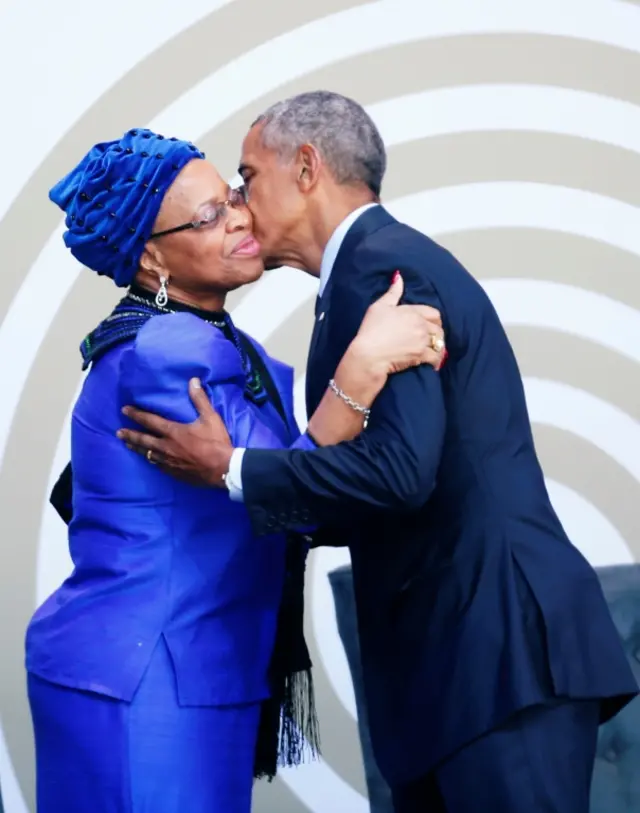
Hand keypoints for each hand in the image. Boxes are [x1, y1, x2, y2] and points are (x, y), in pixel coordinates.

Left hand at [116, 379, 232, 486]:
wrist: (222, 469)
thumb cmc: (216, 442)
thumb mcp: (210, 417)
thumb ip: (199, 399)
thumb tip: (192, 380)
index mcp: (173, 432)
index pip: (149, 421)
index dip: (136, 414)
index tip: (124, 410)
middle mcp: (165, 447)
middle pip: (143, 439)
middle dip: (130, 434)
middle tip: (118, 432)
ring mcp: (168, 462)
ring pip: (147, 454)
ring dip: (136, 448)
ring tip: (128, 445)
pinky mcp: (173, 473)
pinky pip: (157, 465)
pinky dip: (150, 460)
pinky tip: (149, 459)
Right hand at [347, 272, 446, 375]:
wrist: (369, 354)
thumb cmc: (371, 330)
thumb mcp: (379, 307)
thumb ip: (392, 292)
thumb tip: (399, 277)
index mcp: (412, 312)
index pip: (433, 313)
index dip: (435, 320)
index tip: (431, 325)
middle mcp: (421, 325)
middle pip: (439, 329)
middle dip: (437, 335)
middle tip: (433, 340)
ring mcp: (422, 340)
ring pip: (439, 343)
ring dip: (438, 347)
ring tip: (434, 352)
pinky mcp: (421, 355)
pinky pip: (436, 357)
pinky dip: (436, 361)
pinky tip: (433, 364)